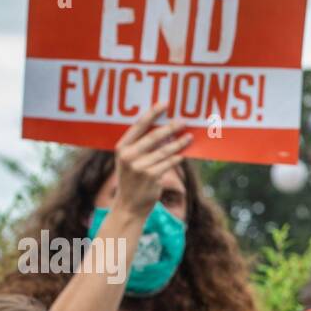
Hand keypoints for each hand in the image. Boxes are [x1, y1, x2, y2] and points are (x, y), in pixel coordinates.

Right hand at [112, 102, 191, 218]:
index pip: (138, 126)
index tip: (165, 103)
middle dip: (170, 127)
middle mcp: (129, 155)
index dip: (153, 114)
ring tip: (189, 137)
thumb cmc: (132, 180)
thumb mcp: (129, 161)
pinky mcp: (151, 177)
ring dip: (178, 143)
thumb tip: (164, 131)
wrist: (129, 206)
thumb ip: (140, 146)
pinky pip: (168, 164)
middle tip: (183, 120)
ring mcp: (140, 167)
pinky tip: (183, 154)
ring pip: (164, 150)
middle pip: (154, 136)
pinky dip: (177, 158)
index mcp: (121, 147)